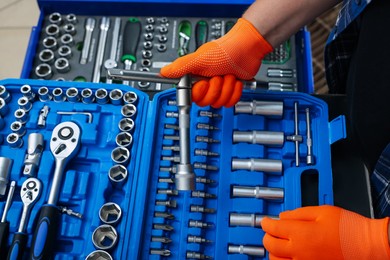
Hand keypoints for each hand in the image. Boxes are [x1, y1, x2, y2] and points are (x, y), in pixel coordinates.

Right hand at [161, 18, 271, 106]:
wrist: (247, 48)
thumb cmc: (225, 50)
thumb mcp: (199, 58)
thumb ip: (181, 67)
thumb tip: (163, 72)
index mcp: (196, 76)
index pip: (192, 96)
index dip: (199, 92)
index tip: (203, 83)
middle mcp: (207, 83)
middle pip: (206, 101)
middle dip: (215, 89)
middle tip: (218, 76)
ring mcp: (219, 88)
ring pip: (220, 102)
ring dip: (227, 88)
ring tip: (228, 76)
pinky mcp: (231, 91)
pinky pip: (231, 102)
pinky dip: (235, 91)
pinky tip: (236, 81)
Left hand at [262, 205, 389, 259]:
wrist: (367, 246)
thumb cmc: (348, 228)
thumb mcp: (322, 211)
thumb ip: (298, 213)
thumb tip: (282, 216)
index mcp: (300, 232)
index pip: (272, 228)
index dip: (266, 222)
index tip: (265, 220)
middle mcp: (299, 250)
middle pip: (270, 244)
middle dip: (267, 235)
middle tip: (270, 230)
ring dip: (273, 251)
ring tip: (277, 243)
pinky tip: (287, 255)